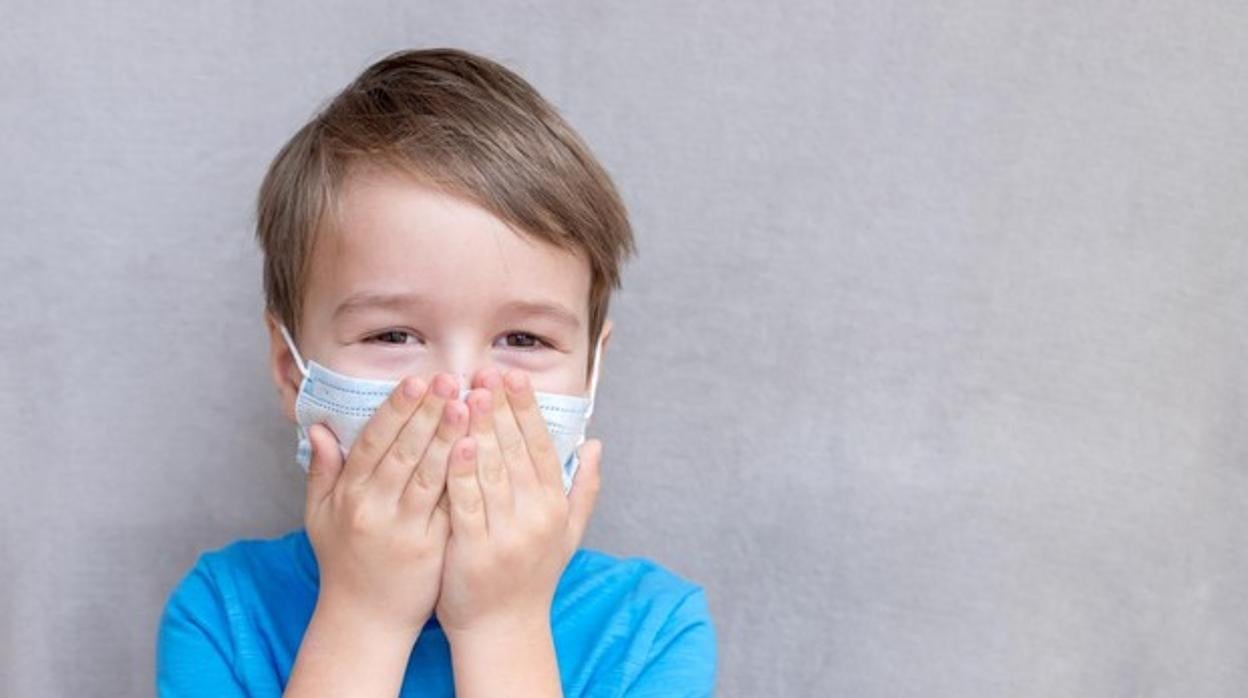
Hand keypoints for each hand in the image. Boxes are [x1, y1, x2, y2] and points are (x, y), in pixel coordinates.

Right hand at [302, 372, 467, 637]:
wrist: (365, 619)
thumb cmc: (344, 560)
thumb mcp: (319, 515)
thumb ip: (322, 470)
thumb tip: (319, 427)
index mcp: (349, 496)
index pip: (373, 442)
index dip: (395, 410)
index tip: (415, 380)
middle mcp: (374, 509)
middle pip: (403, 453)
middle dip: (426, 413)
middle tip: (449, 380)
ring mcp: (403, 529)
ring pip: (428, 476)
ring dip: (448, 438)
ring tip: (468, 405)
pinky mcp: (430, 548)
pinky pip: (448, 506)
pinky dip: (462, 478)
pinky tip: (476, 452)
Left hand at [435, 366, 602, 638]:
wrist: (503, 629)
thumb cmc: (532, 577)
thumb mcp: (568, 533)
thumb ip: (583, 488)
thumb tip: (595, 444)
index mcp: (554, 506)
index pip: (540, 446)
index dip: (527, 409)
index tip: (513, 375)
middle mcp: (535, 517)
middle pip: (516, 451)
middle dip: (500, 408)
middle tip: (485, 370)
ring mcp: (505, 534)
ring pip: (492, 471)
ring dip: (480, 429)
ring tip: (468, 393)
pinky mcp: (474, 550)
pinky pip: (466, 504)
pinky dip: (461, 473)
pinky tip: (454, 443)